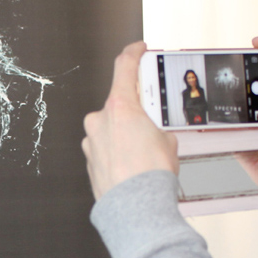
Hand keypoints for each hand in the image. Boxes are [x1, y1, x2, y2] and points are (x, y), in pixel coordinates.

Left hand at [82, 41, 177, 200]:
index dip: (133, 53)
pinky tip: (133, 167)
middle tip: (153, 128)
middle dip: (136, 114)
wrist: (136, 208)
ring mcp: (91, 142)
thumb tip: (153, 135)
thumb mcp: (168, 141)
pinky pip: (106, 150)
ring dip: (126, 137)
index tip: (138, 49)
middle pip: (119, 105)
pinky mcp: (89, 161)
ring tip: (145, 156)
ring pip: (111, 130)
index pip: (124, 66)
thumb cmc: (149, 176)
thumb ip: (156, 127)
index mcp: (119, 107)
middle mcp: (99, 121)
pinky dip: (118, 154)